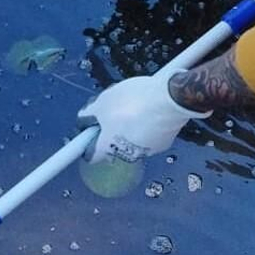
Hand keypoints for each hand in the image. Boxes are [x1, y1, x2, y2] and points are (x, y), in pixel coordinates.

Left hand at [77, 73, 204, 163]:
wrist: (170, 99)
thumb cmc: (135, 101)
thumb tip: (83, 119)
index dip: (87, 144)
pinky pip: (151, 133)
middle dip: (112, 130)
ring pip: (134, 138)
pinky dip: (149, 123)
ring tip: (134, 105)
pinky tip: (150, 108)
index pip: (92, 155)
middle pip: (114, 145)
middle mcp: (129, 154)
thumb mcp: (104, 102)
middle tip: (112, 111)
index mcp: (109, 147)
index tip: (86, 136)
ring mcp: (149, 149)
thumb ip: (90, 113)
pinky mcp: (165, 141)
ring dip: (131, 126)